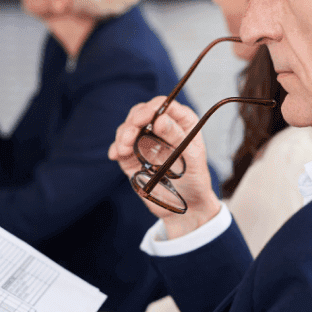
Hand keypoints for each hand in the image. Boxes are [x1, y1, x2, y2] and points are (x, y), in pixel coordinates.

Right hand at [108, 97, 221, 238]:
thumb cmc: (195, 178)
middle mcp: (160, 128)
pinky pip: (120, 148)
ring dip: (124, 134)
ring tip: (125, 148)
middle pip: (141, 113)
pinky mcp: (133, 158)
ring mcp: (144, 142)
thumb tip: (160, 118)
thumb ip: (176, 137)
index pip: (164, 106)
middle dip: (134, 121)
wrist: (187, 206)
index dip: (153, 107)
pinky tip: (117, 154)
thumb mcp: (191, 157)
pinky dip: (116, 149)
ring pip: (128, 128)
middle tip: (131, 134)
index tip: (147, 117)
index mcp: (180, 122)